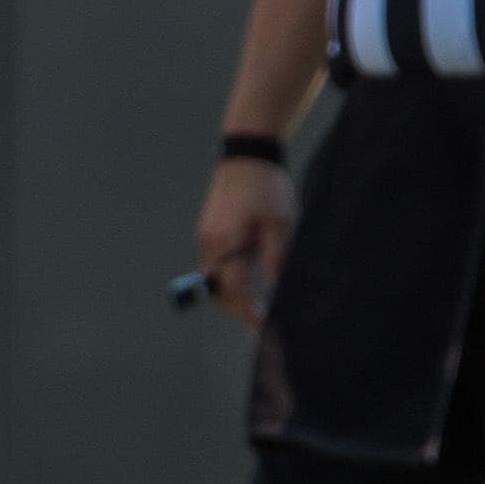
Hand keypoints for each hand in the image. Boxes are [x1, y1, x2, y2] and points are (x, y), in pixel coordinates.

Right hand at [193, 155, 294, 331]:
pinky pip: (215, 265)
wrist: (246, 155)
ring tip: (257, 311)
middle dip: (238, 310)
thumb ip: (275, 260)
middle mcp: (208, 243)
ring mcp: (205, 237)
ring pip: (215, 280)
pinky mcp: (209, 232)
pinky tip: (247, 286)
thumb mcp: (279, 224)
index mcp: (225, 242)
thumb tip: (277, 291)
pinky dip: (229, 280)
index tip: (263, 328)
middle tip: (261, 326)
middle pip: (219, 290)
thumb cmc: (266, 187)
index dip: (248, 313)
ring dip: (233, 296)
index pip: (234, 290)